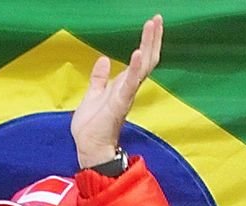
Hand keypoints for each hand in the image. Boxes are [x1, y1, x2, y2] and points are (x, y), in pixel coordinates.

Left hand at [71, 14, 162, 167]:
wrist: (88, 148)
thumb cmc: (91, 127)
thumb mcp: (92, 96)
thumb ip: (99, 79)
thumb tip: (103, 59)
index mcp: (122, 85)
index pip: (139, 59)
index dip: (147, 41)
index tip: (151, 23)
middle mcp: (128, 88)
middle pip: (146, 58)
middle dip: (152, 38)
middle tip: (157, 18)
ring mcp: (125, 95)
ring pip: (142, 66)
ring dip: (148, 45)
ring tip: (152, 26)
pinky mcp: (119, 104)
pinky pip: (130, 84)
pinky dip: (134, 68)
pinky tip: (138, 53)